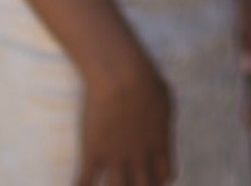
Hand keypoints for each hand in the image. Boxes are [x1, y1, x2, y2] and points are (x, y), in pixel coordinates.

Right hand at [74, 44, 172, 185]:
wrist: (121, 75)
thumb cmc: (145, 79)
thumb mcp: (164, 98)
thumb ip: (162, 116)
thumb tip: (160, 121)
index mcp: (159, 143)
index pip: (165, 176)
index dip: (158, 179)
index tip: (149, 174)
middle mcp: (140, 156)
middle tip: (129, 181)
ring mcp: (116, 157)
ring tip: (106, 183)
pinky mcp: (94, 153)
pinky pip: (86, 183)